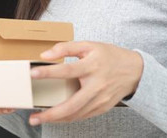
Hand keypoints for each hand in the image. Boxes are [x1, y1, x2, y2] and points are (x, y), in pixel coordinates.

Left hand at [28, 41, 142, 125]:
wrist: (134, 70)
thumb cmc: (109, 56)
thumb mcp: (89, 45)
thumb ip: (66, 48)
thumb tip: (45, 55)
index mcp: (92, 66)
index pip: (67, 70)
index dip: (49, 72)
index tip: (32, 73)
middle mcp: (96, 85)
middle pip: (72, 104)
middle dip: (51, 113)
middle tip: (34, 117)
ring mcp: (100, 99)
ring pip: (76, 114)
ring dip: (57, 119)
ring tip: (40, 119)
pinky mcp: (102, 108)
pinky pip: (83, 116)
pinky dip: (69, 118)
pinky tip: (57, 117)